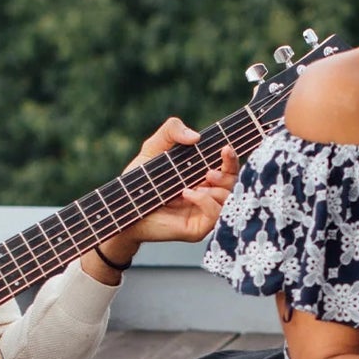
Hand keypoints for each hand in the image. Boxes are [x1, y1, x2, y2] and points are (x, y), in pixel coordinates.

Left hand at [96, 119, 240, 264]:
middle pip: (234, 182)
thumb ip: (172, 130)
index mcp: (203, 175)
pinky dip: (206, 202)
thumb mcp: (154, 147)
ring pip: (228, 199)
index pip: (229, 167)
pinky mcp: (197, 229)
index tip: (225, 148)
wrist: (125, 205)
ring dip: (216, 190)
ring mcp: (204, 212)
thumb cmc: (140, 178)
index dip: (232, 158)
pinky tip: (187, 194)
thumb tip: (196, 136)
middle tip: (209, 171)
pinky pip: (215, 215)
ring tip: (192, 185)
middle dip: (228, 173)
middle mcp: (207, 193)